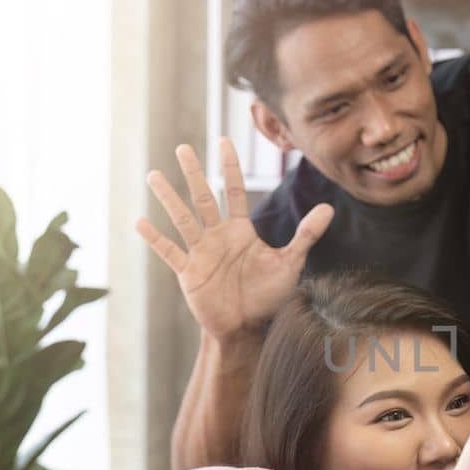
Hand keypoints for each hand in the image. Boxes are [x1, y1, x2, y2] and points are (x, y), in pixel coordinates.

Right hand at [135, 138, 332, 342]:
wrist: (248, 329)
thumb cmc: (269, 296)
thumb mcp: (290, 263)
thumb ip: (306, 234)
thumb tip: (330, 207)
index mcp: (241, 230)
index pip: (234, 191)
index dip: (230, 166)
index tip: (223, 141)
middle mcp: (218, 236)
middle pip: (203, 198)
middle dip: (193, 173)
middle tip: (182, 147)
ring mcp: (201, 252)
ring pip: (183, 219)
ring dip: (169, 198)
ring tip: (154, 176)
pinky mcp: (189, 272)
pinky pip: (169, 252)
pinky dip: (155, 239)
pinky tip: (139, 222)